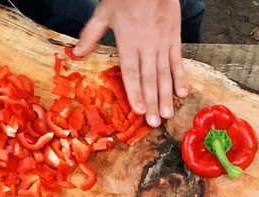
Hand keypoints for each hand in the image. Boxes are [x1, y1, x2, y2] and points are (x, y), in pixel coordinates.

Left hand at [73, 0, 187, 127]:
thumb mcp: (104, 12)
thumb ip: (91, 35)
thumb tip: (76, 53)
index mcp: (128, 41)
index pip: (131, 72)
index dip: (134, 92)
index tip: (138, 110)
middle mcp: (147, 46)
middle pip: (149, 79)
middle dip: (151, 102)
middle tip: (154, 122)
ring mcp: (163, 44)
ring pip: (165, 74)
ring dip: (166, 96)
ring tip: (167, 114)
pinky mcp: (175, 39)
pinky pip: (178, 62)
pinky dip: (180, 77)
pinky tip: (182, 93)